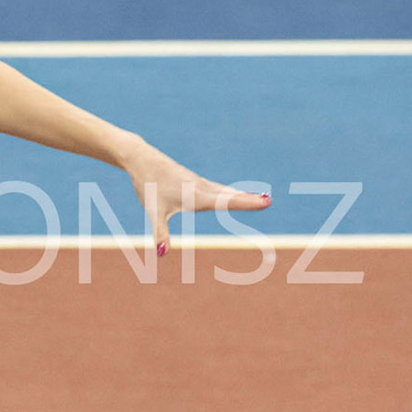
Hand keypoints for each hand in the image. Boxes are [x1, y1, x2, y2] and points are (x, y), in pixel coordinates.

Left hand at [122, 138, 271, 256]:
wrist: (141, 159)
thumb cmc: (148, 185)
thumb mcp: (152, 212)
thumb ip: (160, 233)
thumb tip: (161, 252)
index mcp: (197, 196)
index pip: (227, 201)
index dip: (247, 202)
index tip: (267, 201)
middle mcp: (201, 188)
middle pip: (230, 195)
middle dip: (249, 199)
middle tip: (269, 201)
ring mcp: (198, 183)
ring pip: (224, 190)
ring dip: (241, 194)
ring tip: (259, 197)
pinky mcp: (192, 180)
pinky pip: (216, 187)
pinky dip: (228, 191)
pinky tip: (231, 193)